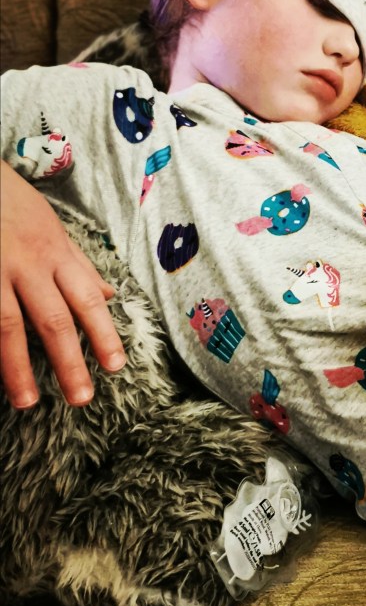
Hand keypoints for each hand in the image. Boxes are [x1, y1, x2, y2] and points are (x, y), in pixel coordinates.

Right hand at [1, 161, 124, 407]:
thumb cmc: (10, 203)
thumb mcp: (51, 226)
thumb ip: (78, 264)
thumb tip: (108, 293)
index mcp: (55, 254)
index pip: (88, 301)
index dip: (104, 335)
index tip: (116, 367)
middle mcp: (26, 265)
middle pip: (53, 320)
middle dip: (69, 362)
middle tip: (82, 399)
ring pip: (7, 326)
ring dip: (17, 368)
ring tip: (28, 402)